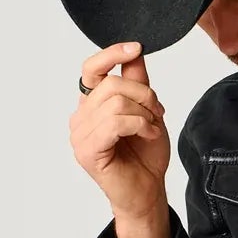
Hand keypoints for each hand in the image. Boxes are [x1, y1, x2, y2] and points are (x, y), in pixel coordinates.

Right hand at [71, 40, 170, 221]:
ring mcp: (80, 135)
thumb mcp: (147, 109)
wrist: (147, 190)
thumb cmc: (145, 154)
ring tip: (152, 127)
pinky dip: (139, 125)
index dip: (112, 54)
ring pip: (115, 103)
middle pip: (111, 84)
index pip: (91, 68)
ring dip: (144, 114)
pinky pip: (115, 123)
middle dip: (144, 94)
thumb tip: (135, 51)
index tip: (136, 47)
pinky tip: (149, 134)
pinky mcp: (87, 151)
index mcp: (91, 104)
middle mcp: (80, 117)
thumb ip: (137, 81)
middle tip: (157, 111)